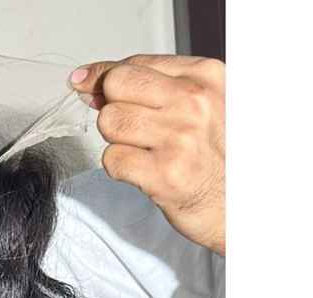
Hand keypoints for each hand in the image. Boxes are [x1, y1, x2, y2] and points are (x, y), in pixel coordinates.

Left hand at [68, 55, 224, 255]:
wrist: (236, 203)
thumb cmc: (213, 154)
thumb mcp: (198, 105)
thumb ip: (151, 87)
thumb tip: (90, 81)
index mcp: (203, 77)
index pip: (134, 64)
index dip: (104, 77)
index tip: (90, 86)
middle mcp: (193, 103)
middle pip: (116, 86)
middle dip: (111, 107)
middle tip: (130, 128)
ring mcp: (179, 138)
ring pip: (110, 122)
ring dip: (116, 140)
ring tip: (143, 151)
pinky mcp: (163, 174)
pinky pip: (112, 159)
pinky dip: (118, 168)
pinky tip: (143, 172)